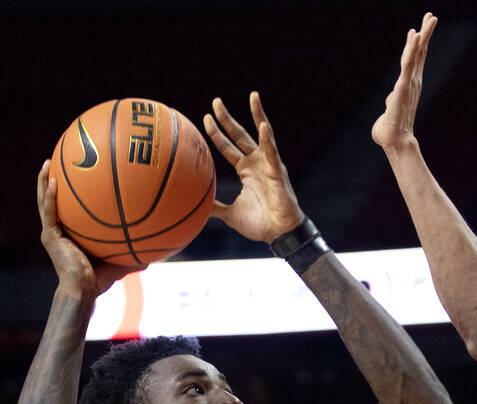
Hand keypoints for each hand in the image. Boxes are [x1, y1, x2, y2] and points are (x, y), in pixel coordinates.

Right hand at [36, 160, 135, 297]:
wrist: (83, 290)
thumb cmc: (98, 282)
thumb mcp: (118, 264)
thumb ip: (132, 258)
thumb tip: (153, 257)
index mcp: (69, 236)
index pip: (66, 211)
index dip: (66, 194)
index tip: (73, 177)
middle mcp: (57, 232)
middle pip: (51, 201)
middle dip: (51, 181)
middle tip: (54, 161)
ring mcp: (51, 233)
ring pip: (44, 202)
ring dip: (44, 182)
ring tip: (47, 163)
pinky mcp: (50, 236)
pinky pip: (49, 212)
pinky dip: (50, 196)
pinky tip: (54, 181)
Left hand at [204, 92, 304, 242]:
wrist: (279, 234)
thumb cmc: (260, 224)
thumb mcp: (230, 215)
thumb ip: (215, 207)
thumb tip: (197, 207)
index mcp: (246, 170)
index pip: (228, 147)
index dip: (217, 134)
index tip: (205, 119)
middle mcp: (257, 163)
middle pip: (240, 135)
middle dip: (227, 119)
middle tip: (215, 101)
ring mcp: (269, 165)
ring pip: (262, 135)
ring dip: (257, 115)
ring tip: (253, 96)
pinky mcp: (277, 173)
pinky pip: (272, 153)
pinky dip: (268, 139)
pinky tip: (263, 125)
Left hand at [372, 13, 436, 151]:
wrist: (394, 142)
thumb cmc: (389, 131)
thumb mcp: (388, 111)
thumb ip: (390, 102)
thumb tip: (389, 101)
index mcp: (408, 85)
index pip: (414, 61)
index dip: (416, 44)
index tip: (418, 29)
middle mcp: (412, 81)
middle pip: (420, 53)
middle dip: (425, 33)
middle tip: (431, 15)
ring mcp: (409, 83)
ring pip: (417, 54)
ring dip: (423, 34)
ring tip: (430, 18)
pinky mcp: (404, 85)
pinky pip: (409, 63)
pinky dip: (413, 49)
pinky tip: (416, 35)